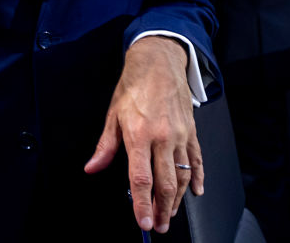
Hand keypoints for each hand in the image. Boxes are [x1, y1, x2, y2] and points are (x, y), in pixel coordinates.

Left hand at [84, 36, 201, 234]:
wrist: (158, 63)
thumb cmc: (134, 87)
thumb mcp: (112, 115)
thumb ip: (105, 147)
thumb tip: (92, 167)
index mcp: (139, 134)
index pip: (141, 178)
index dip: (142, 204)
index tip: (144, 222)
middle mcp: (163, 137)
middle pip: (165, 183)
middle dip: (162, 210)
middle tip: (159, 226)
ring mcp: (181, 136)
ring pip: (182, 176)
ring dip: (177, 200)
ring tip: (170, 214)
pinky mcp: (192, 132)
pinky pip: (197, 161)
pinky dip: (197, 179)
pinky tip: (195, 192)